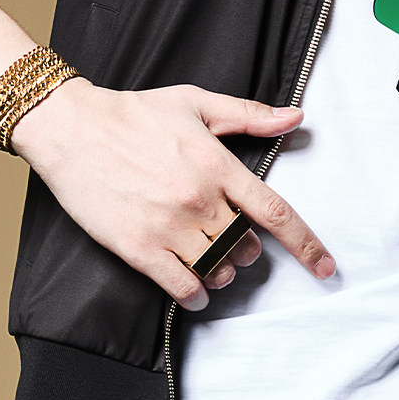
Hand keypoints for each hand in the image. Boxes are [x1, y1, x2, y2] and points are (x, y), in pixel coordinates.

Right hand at [8, 78, 334, 310]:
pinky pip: (180, 287)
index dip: (306, 244)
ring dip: (223, 273)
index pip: (275, 212)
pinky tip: (195, 290)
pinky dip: (195, 296)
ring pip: (217, 270)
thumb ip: (249, 115)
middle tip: (236, 243)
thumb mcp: (197, 103)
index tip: (326, 267)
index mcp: (218, 165)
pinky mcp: (137, 247)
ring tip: (213, 261)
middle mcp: (199, 199)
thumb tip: (296, 117)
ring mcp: (168, 226)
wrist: (73, 128)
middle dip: (248, 251)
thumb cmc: (135, 114)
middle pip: (245, 247)